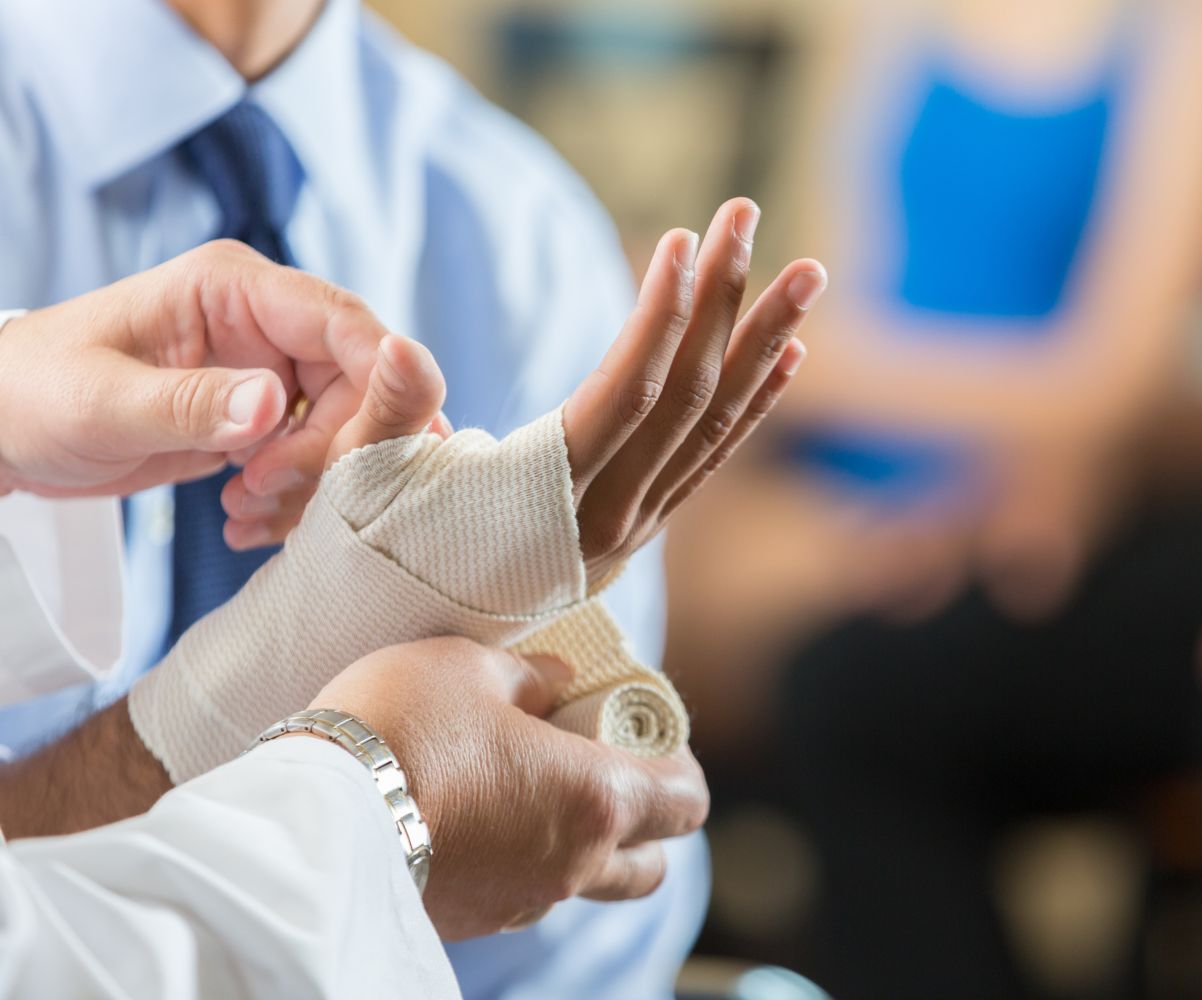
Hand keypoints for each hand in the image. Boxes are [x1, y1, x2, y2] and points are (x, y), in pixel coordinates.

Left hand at [0, 240, 444, 546]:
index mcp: (235, 288)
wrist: (4, 427)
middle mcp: (267, 324)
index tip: (393, 439)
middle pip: (362, 384)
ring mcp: (271, 372)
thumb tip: (275, 406)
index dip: (387, 376)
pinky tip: (244, 518)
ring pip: (349, 429)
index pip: (345, 324)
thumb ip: (190, 403)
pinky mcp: (265, 419)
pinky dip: (296, 498)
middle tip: (270, 486)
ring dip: (314, 482)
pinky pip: (319, 459)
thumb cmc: (32, 393)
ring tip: (243, 506)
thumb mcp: (100, 402)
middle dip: (337, 449)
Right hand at [313, 637, 709, 938]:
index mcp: (596, 800)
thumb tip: (559, 682)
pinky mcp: (470, 921)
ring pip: (584, 884)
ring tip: (532, 787)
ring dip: (579, 843)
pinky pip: (522, 894)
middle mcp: (572, 864)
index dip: (680, 767)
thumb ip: (532, 675)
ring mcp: (520, 902)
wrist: (311, 822)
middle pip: (650, 865)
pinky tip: (481, 816)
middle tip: (603, 769)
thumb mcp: (471, 666)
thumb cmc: (403, 727)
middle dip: (646, 824)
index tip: (648, 735)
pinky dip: (522, 860)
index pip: (685, 803)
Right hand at [317, 198, 825, 584]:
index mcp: (545, 500)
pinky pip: (710, 461)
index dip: (660, 317)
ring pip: (714, 427)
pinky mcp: (641, 527)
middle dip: (724, 301)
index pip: (627, 396)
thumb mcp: (362, 482)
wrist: (408, 641)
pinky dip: (753, 407)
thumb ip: (391, 414)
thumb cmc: (375, 553)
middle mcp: (609, 519)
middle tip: (749, 211)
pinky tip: (787, 357)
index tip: (684, 240)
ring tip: (806, 276)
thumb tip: (401, 346)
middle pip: (688, 399)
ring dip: (760, 343)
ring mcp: (634, 526)